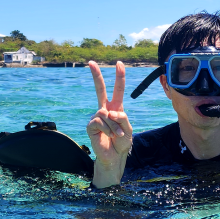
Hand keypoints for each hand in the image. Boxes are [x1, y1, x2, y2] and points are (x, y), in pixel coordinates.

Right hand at [86, 61, 132, 187]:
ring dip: (114, 126)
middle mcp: (104, 109)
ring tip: (117, 135)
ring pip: (106, 113)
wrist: (114, 156)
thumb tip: (110, 111)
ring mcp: (97, 117)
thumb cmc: (122, 142)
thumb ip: (122, 118)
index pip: (117, 90)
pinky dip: (107, 129)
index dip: (119, 77)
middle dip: (96, 76)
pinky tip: (108, 136)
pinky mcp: (91, 125)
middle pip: (100, 90)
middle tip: (91, 62)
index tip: (119, 64)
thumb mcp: (128, 128)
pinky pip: (100, 122)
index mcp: (115, 108)